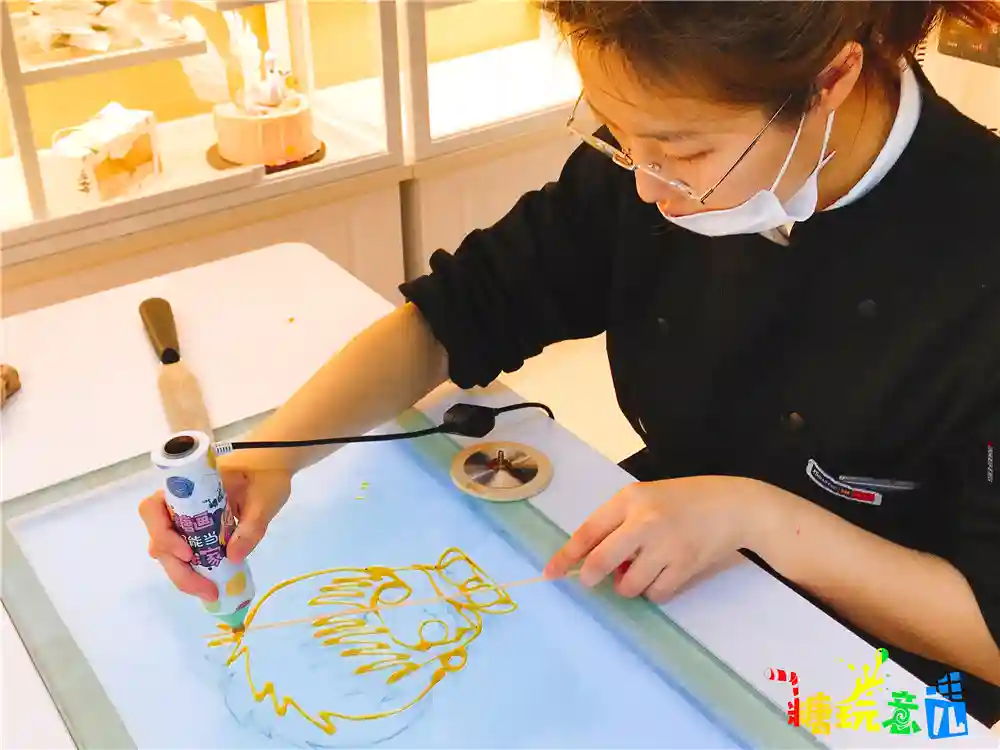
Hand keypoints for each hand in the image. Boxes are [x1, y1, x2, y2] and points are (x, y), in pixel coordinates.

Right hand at [138, 454, 291, 600]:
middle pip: (159, 539)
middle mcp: (178, 504)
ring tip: (210, 591)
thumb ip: (251, 526)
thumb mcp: (264, 500)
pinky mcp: (197, 531)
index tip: (188, 553)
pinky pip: (185, 553)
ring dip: (184, 574)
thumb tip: (231, 556)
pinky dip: (194, 570)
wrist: (273, 466)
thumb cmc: (266, 474)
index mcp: (186, 486)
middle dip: (178, 569)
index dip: (162, 534)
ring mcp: (186, 519)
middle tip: (207, 589)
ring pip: (169, 551)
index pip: (153, 509)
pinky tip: (211, 584)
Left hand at [543, 476, 773, 601]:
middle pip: (601, 561)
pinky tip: (662, 575)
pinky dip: (654, 591)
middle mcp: (644, 521)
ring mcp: (666, 546)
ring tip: (642, 570)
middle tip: (592, 579)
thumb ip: (619, 523)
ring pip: (628, 584)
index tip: (551, 573)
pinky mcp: (685, 566)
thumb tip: (593, 560)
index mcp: (629, 499)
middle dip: (591, 576)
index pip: (588, 531)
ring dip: (628, 585)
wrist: (733, 506)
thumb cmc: (684, 500)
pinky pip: (656, 594)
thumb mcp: (647, 498)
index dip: (566, 555)